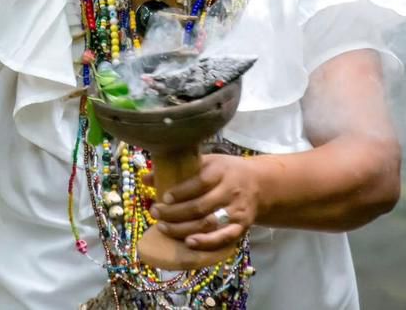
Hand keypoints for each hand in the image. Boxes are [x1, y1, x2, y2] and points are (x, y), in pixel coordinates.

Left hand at [147, 155, 266, 250]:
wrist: (260, 184)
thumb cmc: (225, 171)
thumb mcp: (207, 162)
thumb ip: (178, 169)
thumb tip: (145, 177)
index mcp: (221, 171)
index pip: (199, 182)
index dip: (180, 192)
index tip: (163, 197)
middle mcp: (230, 191)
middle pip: (200, 206)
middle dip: (174, 213)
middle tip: (155, 212)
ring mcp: (236, 211)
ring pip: (208, 224)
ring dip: (183, 228)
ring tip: (163, 227)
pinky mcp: (241, 227)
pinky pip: (223, 238)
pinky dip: (206, 242)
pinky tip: (188, 243)